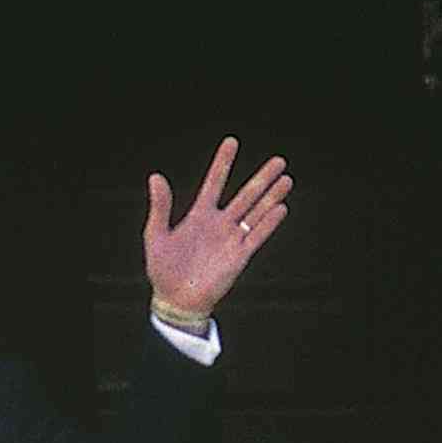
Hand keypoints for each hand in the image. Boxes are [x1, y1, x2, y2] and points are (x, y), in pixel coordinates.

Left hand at [142, 138, 294, 319]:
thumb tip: (155, 176)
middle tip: (279, 160)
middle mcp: (219, 224)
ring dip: (271, 197)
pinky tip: (280, 208)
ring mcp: (231, 239)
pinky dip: (268, 223)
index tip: (232, 142)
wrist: (174, 300)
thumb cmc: (163, 270)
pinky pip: (256, 237)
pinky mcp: (238, 257)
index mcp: (199, 215)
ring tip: (286, 179)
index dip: (223, 163)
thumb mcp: (155, 235)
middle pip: (246, 195)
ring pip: (256, 213)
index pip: (215, 182)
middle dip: (262, 178)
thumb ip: (160, 206)